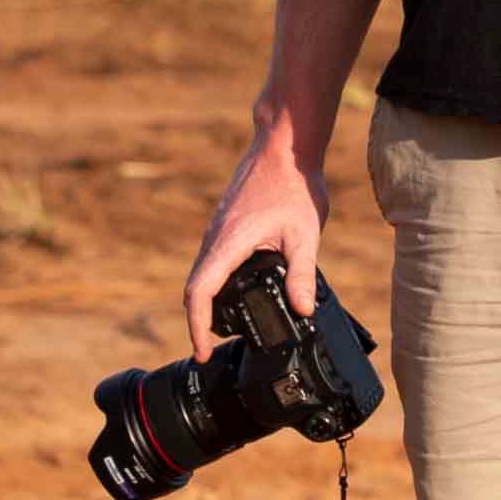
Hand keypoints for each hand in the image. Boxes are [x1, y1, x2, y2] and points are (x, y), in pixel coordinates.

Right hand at [184, 126, 323, 363]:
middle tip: (212, 349)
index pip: (200, 292)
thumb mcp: (305, 235)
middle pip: (195, 288)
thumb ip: (302, 274)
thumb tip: (303, 311)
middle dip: (199, 321)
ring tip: (224, 329)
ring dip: (207, 302)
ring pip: (203, 274)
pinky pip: (212, 261)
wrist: (284, 147)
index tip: (201, 351)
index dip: (196, 326)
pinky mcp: (225, 225)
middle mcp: (215, 238)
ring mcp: (217, 230)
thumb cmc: (293, 185)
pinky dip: (216, 283)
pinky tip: (236, 293)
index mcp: (228, 242)